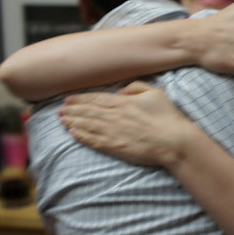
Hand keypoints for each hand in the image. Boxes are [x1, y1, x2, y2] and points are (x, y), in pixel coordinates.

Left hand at [60, 81, 193, 166]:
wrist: (174, 142)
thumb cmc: (168, 118)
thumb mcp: (156, 93)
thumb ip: (137, 87)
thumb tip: (122, 90)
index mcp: (124, 102)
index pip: (97, 99)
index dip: (81, 99)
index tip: (69, 98)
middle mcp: (115, 116)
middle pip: (88, 112)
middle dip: (72, 110)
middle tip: (59, 109)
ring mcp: (114, 132)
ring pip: (88, 125)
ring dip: (73, 122)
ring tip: (62, 120)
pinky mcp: (116, 147)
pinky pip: (94, 141)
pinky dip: (82, 136)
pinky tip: (73, 134)